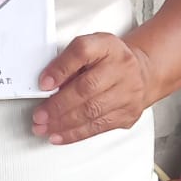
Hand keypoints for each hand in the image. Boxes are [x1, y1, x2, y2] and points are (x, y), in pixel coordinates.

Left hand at [31, 33, 153, 144]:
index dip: (61, 69)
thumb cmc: (108, 61)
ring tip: (44, 127)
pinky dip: (75, 133)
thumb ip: (68, 62)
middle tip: (40, 115)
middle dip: (58, 105)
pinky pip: (99, 127)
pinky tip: (60, 135)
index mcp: (108, 46)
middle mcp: (122, 68)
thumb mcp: (89, 49)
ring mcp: (128, 93)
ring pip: (92, 112)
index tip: (43, 83)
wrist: (140, 73)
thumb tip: (48, 84)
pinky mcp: (128, 114)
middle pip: (86, 88)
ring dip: (63, 123)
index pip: (82, 52)